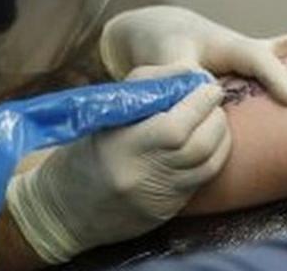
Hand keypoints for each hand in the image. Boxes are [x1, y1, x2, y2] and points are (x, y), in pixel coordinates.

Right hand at [5, 80, 229, 263]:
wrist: (64, 209)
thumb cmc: (85, 150)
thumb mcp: (106, 113)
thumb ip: (148, 88)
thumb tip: (191, 75)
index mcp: (122, 147)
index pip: (176, 126)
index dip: (200, 103)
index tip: (208, 86)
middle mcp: (142, 175)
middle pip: (199, 145)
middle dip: (215, 117)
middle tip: (214, 99)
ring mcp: (158, 197)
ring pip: (208, 165)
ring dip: (221, 136)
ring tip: (215, 118)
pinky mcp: (167, 211)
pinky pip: (202, 181)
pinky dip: (215, 156)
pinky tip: (211, 142)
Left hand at [100, 6, 286, 104]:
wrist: (154, 35)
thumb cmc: (156, 46)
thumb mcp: (160, 58)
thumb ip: (178, 72)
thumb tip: (201, 89)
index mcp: (229, 45)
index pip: (260, 59)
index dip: (277, 77)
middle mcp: (252, 51)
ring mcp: (259, 62)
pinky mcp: (256, 77)